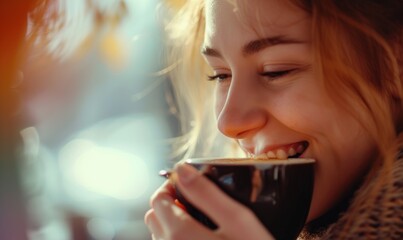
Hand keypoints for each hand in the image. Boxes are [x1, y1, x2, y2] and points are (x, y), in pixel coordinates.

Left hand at [144, 163, 273, 239]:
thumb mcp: (237, 220)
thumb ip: (206, 193)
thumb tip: (182, 170)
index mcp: (179, 234)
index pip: (158, 200)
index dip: (171, 185)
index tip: (189, 182)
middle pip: (154, 217)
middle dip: (170, 202)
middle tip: (196, 200)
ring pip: (159, 235)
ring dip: (172, 221)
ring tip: (201, 220)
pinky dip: (177, 239)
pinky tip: (201, 238)